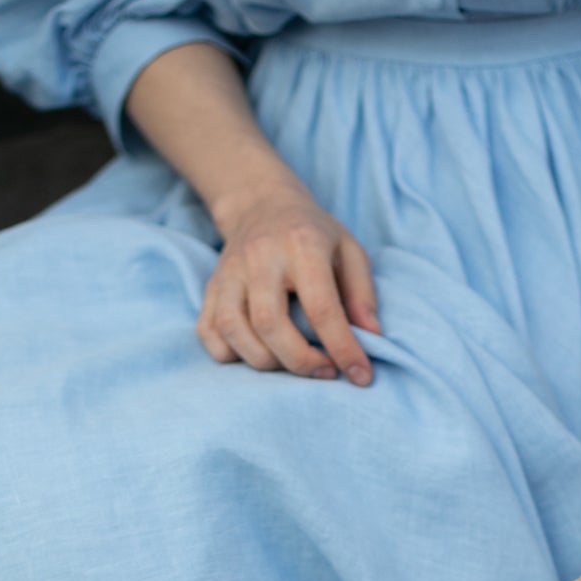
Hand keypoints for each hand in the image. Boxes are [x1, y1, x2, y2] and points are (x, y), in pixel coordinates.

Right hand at [197, 181, 380, 384]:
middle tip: (325, 371)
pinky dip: (230, 355)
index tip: (361, 376)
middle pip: (270, 324)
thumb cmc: (313, 234)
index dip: (342, 348)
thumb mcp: (349, 250)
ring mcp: (228, 272)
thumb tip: (371, 338)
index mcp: (302, 246)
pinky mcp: (209, 287)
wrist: (261, 205)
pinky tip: (259, 353)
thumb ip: (363, 294)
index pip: (321, 308)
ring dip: (265, 362)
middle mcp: (259, 258)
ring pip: (234, 331)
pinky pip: (208, 333)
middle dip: (300, 361)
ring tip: (293, 363)